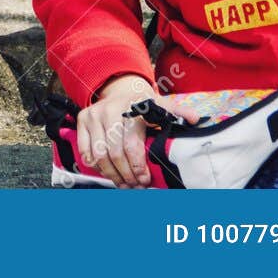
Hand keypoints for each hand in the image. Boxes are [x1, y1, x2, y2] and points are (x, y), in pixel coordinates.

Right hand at [78, 74, 202, 187]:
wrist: (119, 91)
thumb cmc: (142, 104)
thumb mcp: (160, 104)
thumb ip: (177, 112)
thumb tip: (195, 119)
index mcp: (131, 106)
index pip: (131, 143)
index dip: (137, 165)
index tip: (145, 179)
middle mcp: (109, 109)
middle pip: (114, 153)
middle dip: (126, 174)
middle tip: (136, 186)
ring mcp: (93, 114)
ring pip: (99, 155)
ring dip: (112, 174)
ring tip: (124, 184)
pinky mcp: (82, 120)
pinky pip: (85, 151)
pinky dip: (96, 167)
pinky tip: (109, 173)